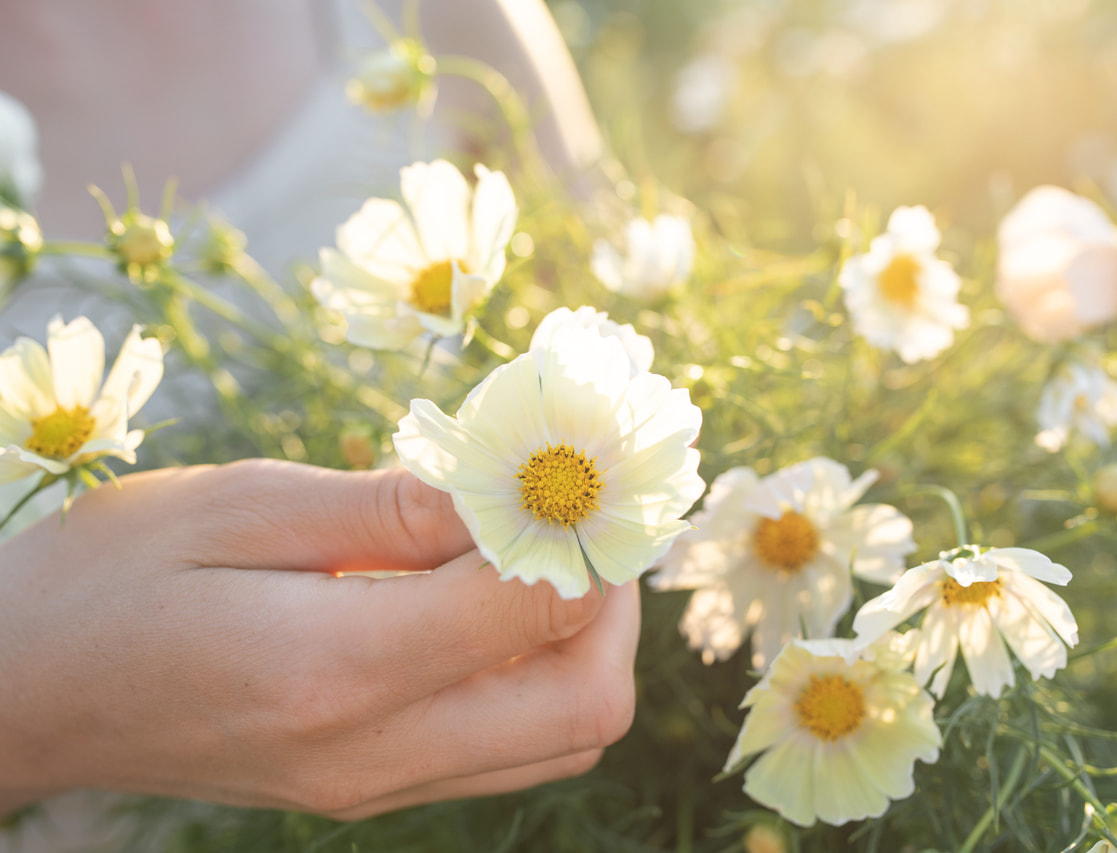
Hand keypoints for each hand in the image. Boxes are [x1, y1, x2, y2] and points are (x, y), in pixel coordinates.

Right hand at [0, 459, 638, 819]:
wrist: (26, 694)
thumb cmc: (112, 578)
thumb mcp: (242, 506)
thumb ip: (390, 506)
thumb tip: (512, 493)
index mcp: (335, 667)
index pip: (532, 609)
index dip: (582, 532)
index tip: (581, 468)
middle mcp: (373, 751)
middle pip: (585, 704)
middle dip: (615, 603)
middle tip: (581, 520)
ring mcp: (375, 787)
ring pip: (563, 740)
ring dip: (588, 645)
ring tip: (545, 555)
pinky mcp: (370, 790)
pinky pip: (509, 753)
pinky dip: (539, 679)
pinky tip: (492, 608)